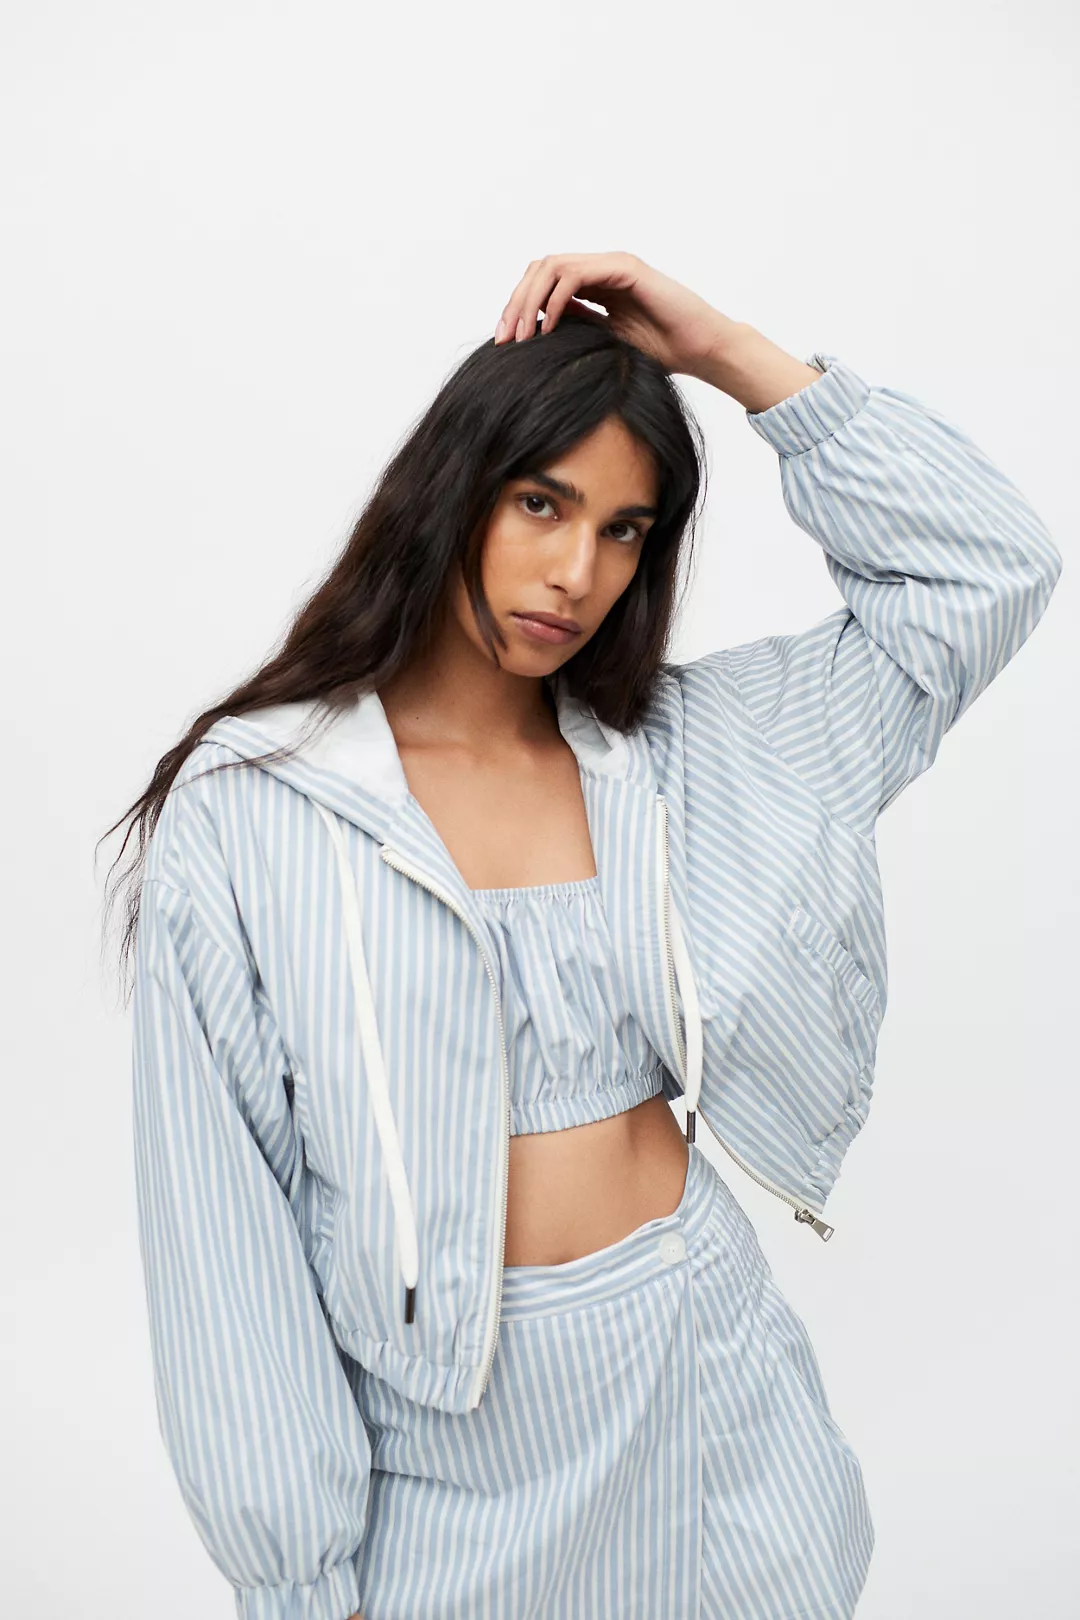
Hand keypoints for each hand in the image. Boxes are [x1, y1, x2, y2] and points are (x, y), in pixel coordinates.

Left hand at [493, 251, 739, 378]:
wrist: (701, 350)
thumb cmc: (663, 351)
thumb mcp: (605, 343)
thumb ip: (577, 328)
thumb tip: (536, 333)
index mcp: (595, 284)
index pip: (543, 283)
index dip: (518, 307)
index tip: (504, 341)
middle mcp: (601, 268)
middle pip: (540, 269)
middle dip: (516, 302)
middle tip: (504, 338)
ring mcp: (612, 265)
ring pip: (552, 266)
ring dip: (529, 300)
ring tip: (521, 335)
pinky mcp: (625, 268)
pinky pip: (575, 275)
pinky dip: (555, 299)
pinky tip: (548, 326)